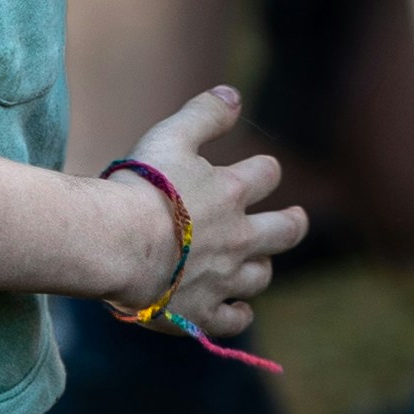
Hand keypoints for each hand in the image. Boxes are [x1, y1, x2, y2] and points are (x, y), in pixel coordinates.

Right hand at [99, 84, 306, 336]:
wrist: (117, 244)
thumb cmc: (140, 187)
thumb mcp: (171, 136)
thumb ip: (204, 113)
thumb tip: (234, 93)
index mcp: (231, 192)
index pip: (266, 174)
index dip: (265, 170)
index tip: (261, 170)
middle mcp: (239, 238)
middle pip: (284, 231)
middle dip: (292, 223)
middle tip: (296, 220)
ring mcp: (223, 278)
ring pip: (259, 276)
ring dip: (260, 268)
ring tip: (257, 264)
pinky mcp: (202, 312)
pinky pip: (233, 320)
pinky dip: (239, 314)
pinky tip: (239, 311)